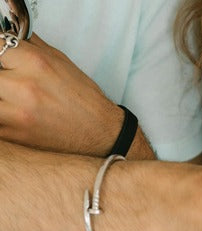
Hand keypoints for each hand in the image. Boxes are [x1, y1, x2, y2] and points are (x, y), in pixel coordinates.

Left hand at [0, 34, 121, 154]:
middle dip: (1, 75)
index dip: (0, 53)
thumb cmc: (82, 97)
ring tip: (9, 97)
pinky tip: (11, 112)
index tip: (6, 61)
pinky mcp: (13, 133)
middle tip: (9, 81)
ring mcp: (16, 112)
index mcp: (35, 63)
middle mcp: (24, 86)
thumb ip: (30, 45)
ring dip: (0, 95)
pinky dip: (1, 114)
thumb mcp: (59, 60)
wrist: (100, 131)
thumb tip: (8, 34)